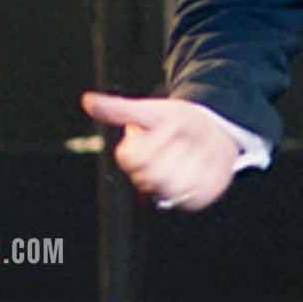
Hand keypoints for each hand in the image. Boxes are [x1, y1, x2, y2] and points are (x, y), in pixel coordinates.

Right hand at [82, 92, 239, 210]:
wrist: (215, 130)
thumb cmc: (178, 121)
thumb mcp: (151, 111)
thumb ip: (119, 110)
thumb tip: (87, 101)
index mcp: (135, 161)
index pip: (130, 158)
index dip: (150, 140)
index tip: (161, 127)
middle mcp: (148, 181)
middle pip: (151, 172)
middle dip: (170, 148)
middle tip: (179, 136)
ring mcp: (170, 193)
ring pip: (173, 182)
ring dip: (188, 158)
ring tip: (192, 147)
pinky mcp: (193, 200)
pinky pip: (195, 192)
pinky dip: (204, 172)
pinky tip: (205, 160)